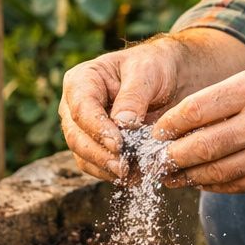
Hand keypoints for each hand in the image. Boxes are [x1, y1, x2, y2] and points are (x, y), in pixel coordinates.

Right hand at [58, 39, 184, 181]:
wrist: (169, 77)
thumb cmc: (154, 66)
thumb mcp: (146, 72)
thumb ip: (133, 97)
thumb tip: (122, 124)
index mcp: (82, 81)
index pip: (81, 109)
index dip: (97, 130)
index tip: (119, 145)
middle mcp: (75, 106)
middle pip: (77, 137)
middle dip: (100, 155)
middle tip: (124, 168)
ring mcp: (83, 128)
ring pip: (83, 156)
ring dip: (106, 169)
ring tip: (132, 175)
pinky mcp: (97, 145)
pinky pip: (97, 165)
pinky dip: (112, 174)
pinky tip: (133, 177)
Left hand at [151, 64, 244, 192]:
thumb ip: (220, 98)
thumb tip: (176, 124)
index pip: (195, 111)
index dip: (168, 126)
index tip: (153, 133)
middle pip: (201, 146)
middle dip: (170, 157)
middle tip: (151, 160)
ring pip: (215, 171)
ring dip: (186, 176)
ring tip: (169, 175)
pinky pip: (236, 185)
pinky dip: (212, 184)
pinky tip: (199, 179)